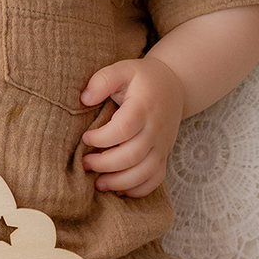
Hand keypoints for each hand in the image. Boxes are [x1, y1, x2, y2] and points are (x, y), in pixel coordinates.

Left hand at [80, 56, 185, 196]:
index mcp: (144, 107)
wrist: (173, 87)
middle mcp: (155, 129)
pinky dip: (138, 190)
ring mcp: (162, 145)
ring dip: (119, 182)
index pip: (123, 129)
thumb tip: (85, 98)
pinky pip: (155, 180)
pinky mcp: (163, 156)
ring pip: (144, 172)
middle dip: (104, 164)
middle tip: (85, 163)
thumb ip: (103, 79)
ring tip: (98, 183)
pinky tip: (119, 189)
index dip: (102, 138)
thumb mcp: (123, 69)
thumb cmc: (142, 79)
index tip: (86, 138)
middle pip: (132, 155)